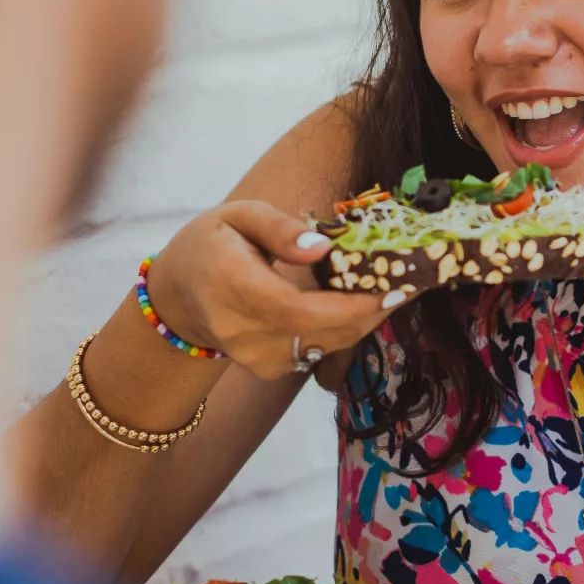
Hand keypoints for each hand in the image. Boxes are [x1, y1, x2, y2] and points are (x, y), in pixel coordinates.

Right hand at [151, 202, 414, 380]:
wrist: (178, 297)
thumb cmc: (211, 245)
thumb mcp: (238, 215)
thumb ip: (279, 228)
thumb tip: (323, 246)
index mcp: (232, 285)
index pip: (296, 309)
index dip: (348, 306)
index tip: (390, 289)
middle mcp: (242, 330)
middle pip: (318, 333)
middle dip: (368, 313)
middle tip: (406, 285)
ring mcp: (254, 356)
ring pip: (323, 346)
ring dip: (362, 323)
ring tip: (390, 292)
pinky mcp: (267, 368)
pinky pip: (316, 352)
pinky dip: (343, 332)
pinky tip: (359, 307)